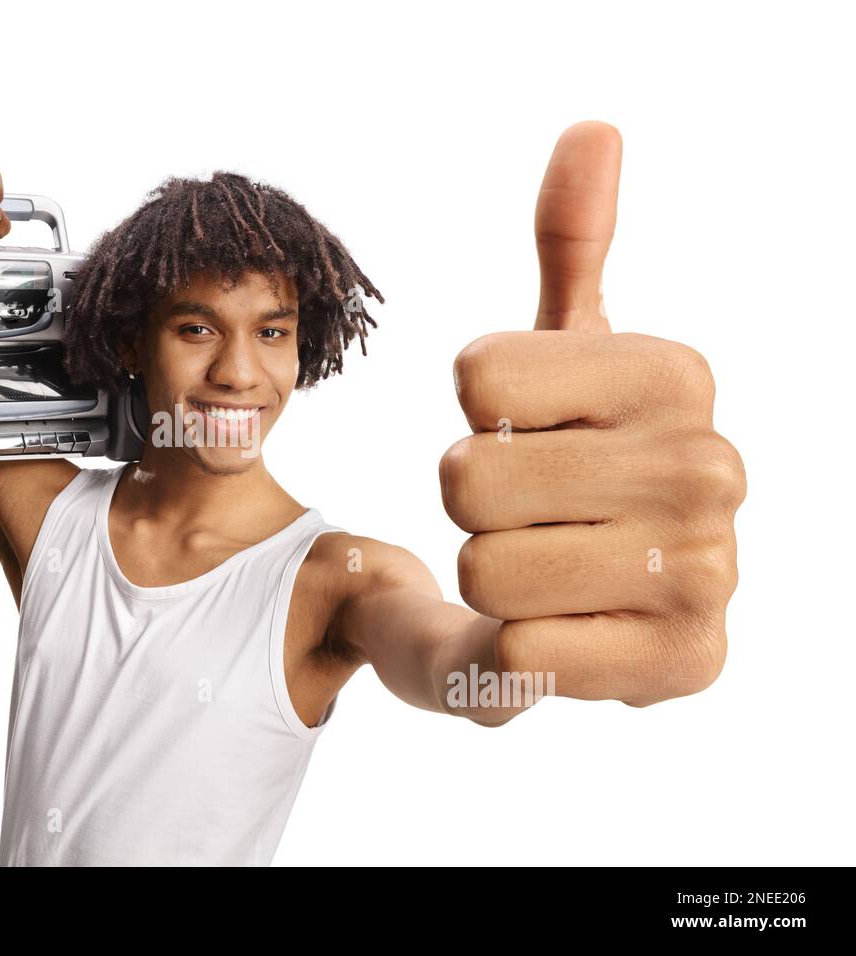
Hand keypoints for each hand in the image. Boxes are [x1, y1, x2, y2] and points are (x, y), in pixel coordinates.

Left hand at [438, 121, 746, 707]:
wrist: (617, 596)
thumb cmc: (573, 454)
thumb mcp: (567, 349)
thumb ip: (571, 243)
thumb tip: (592, 129)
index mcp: (677, 373)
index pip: (476, 375)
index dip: (476, 410)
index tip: (526, 424)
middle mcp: (709, 466)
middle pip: (466, 477)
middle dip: (475, 501)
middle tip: (531, 508)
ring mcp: (707, 572)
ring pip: (485, 569)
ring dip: (494, 574)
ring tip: (551, 565)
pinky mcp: (683, 664)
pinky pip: (518, 653)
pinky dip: (516, 647)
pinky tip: (568, 628)